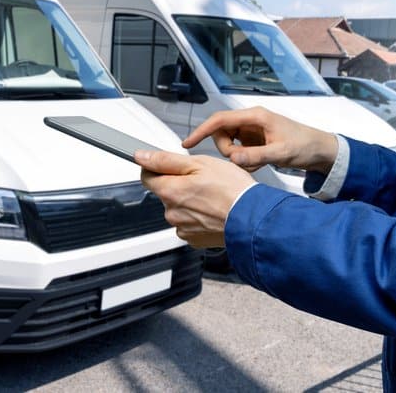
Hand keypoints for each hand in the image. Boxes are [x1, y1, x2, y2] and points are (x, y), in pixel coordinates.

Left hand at [135, 150, 255, 248]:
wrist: (253, 218)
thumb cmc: (232, 190)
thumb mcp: (199, 163)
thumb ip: (166, 160)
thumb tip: (141, 156)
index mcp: (170, 191)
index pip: (147, 176)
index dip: (157, 167)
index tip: (168, 165)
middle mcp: (172, 212)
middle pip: (165, 193)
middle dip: (179, 185)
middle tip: (202, 180)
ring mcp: (183, 227)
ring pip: (179, 209)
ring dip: (190, 202)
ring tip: (212, 196)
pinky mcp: (194, 239)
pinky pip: (190, 223)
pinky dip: (199, 217)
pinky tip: (213, 210)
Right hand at [183, 107, 338, 173]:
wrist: (320, 150)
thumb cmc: (305, 145)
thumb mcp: (280, 152)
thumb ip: (256, 156)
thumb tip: (233, 158)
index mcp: (255, 116)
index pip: (220, 120)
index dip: (201, 131)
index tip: (188, 143)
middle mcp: (251, 121)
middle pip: (221, 134)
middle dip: (227, 151)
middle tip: (243, 161)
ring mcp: (252, 131)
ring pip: (229, 144)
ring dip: (236, 157)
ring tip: (256, 163)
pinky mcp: (255, 141)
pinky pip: (238, 151)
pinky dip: (243, 160)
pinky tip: (258, 164)